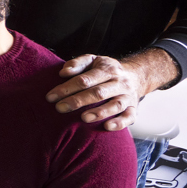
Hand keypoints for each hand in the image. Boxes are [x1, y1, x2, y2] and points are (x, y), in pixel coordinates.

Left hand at [48, 51, 170, 131]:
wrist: (136, 76)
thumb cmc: (105, 70)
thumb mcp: (92, 60)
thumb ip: (77, 63)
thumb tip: (63, 72)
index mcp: (107, 69)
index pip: (85, 79)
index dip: (67, 88)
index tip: (50, 97)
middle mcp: (120, 82)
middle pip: (98, 92)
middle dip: (78, 101)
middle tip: (60, 108)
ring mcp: (128, 96)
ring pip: (115, 105)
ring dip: (99, 112)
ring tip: (83, 118)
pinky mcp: (134, 109)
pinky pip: (129, 117)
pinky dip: (119, 123)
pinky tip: (106, 127)